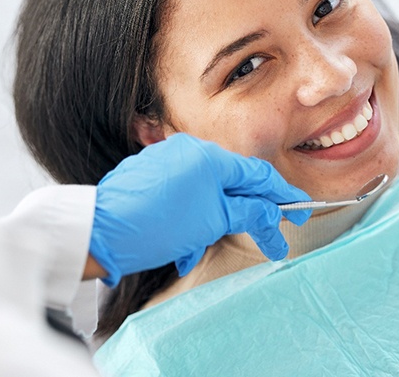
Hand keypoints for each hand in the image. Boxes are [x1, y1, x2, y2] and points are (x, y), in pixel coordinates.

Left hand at [89, 133, 310, 286]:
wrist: (101, 230)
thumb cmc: (156, 224)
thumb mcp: (210, 221)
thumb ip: (247, 212)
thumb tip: (272, 213)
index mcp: (207, 156)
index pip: (256, 174)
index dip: (281, 195)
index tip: (297, 212)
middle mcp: (188, 150)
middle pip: (233, 181)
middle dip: (248, 211)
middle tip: (267, 235)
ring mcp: (168, 160)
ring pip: (208, 190)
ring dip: (215, 220)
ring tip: (205, 246)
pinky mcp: (153, 174)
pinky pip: (185, 193)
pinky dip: (192, 216)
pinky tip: (183, 243)